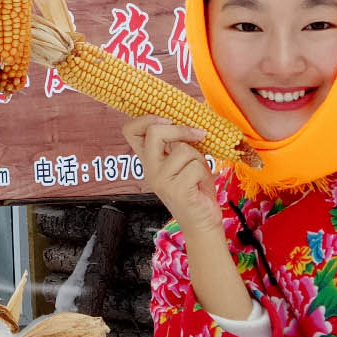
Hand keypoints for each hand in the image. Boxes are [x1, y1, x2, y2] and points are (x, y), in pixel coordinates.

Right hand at [123, 115, 221, 234]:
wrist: (202, 222)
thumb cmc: (195, 189)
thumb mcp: (185, 161)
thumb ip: (179, 142)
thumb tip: (194, 114)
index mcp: (149, 160)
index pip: (131, 131)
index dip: (146, 119)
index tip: (167, 120)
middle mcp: (150, 170)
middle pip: (155, 132)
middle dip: (180, 129)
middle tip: (197, 135)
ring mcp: (161, 181)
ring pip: (183, 150)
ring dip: (199, 159)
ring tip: (198, 174)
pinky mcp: (176, 190)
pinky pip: (196, 167)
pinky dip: (205, 173)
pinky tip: (200, 186)